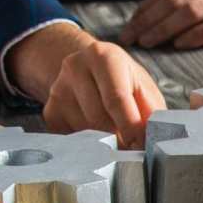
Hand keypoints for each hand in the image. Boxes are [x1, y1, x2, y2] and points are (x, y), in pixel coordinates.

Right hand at [7, 24, 164, 148]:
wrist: (90, 70)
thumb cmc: (124, 82)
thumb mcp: (144, 90)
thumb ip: (150, 112)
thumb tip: (152, 141)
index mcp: (104, 57)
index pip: (116, 99)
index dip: (130, 128)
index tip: (140, 144)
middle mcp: (76, 67)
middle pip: (99, 120)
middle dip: (120, 139)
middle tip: (132, 144)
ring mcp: (58, 89)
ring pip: (85, 133)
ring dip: (105, 142)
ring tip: (115, 134)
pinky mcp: (50, 111)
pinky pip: (72, 139)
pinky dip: (89, 145)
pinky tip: (97, 133)